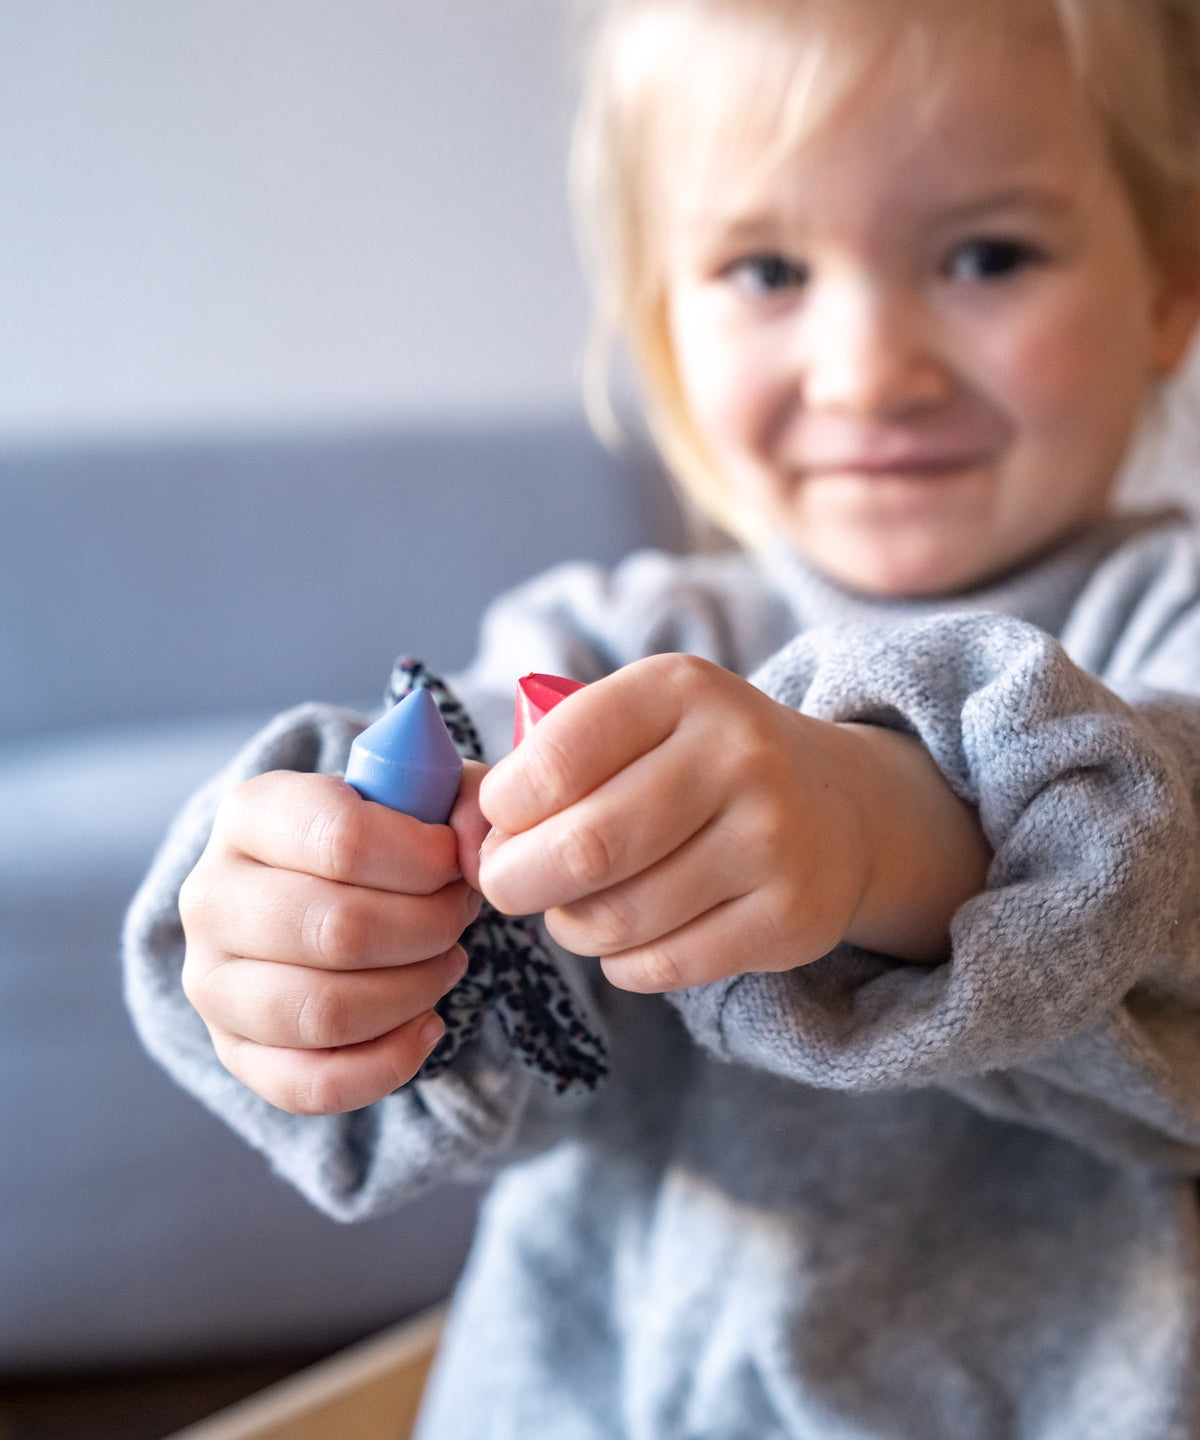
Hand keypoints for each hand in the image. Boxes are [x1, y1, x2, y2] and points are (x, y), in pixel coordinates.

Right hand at [180, 763, 487, 1113]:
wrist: (324, 885)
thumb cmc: (382, 835)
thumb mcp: (425, 793)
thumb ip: (465, 799)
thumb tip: (475, 849)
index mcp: (249, 813)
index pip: (342, 838)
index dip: (424, 859)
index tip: (455, 863)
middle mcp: (211, 897)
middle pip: (338, 931)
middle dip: (429, 928)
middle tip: (459, 913)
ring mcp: (212, 983)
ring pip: (324, 1012)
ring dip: (413, 991)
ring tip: (446, 962)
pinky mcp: (232, 1052)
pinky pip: (312, 1085)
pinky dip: (388, 1063)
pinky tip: (426, 1025)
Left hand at [478, 655, 987, 992]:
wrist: (835, 807)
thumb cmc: (693, 764)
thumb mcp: (632, 726)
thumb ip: (538, 761)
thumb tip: (450, 821)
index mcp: (680, 689)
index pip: (556, 757)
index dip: (503, 807)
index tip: (498, 823)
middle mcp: (737, 753)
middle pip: (584, 847)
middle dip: (516, 880)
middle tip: (504, 884)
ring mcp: (772, 837)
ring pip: (617, 916)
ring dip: (569, 924)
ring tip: (571, 906)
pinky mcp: (790, 915)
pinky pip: (661, 964)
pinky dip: (620, 961)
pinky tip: (626, 933)